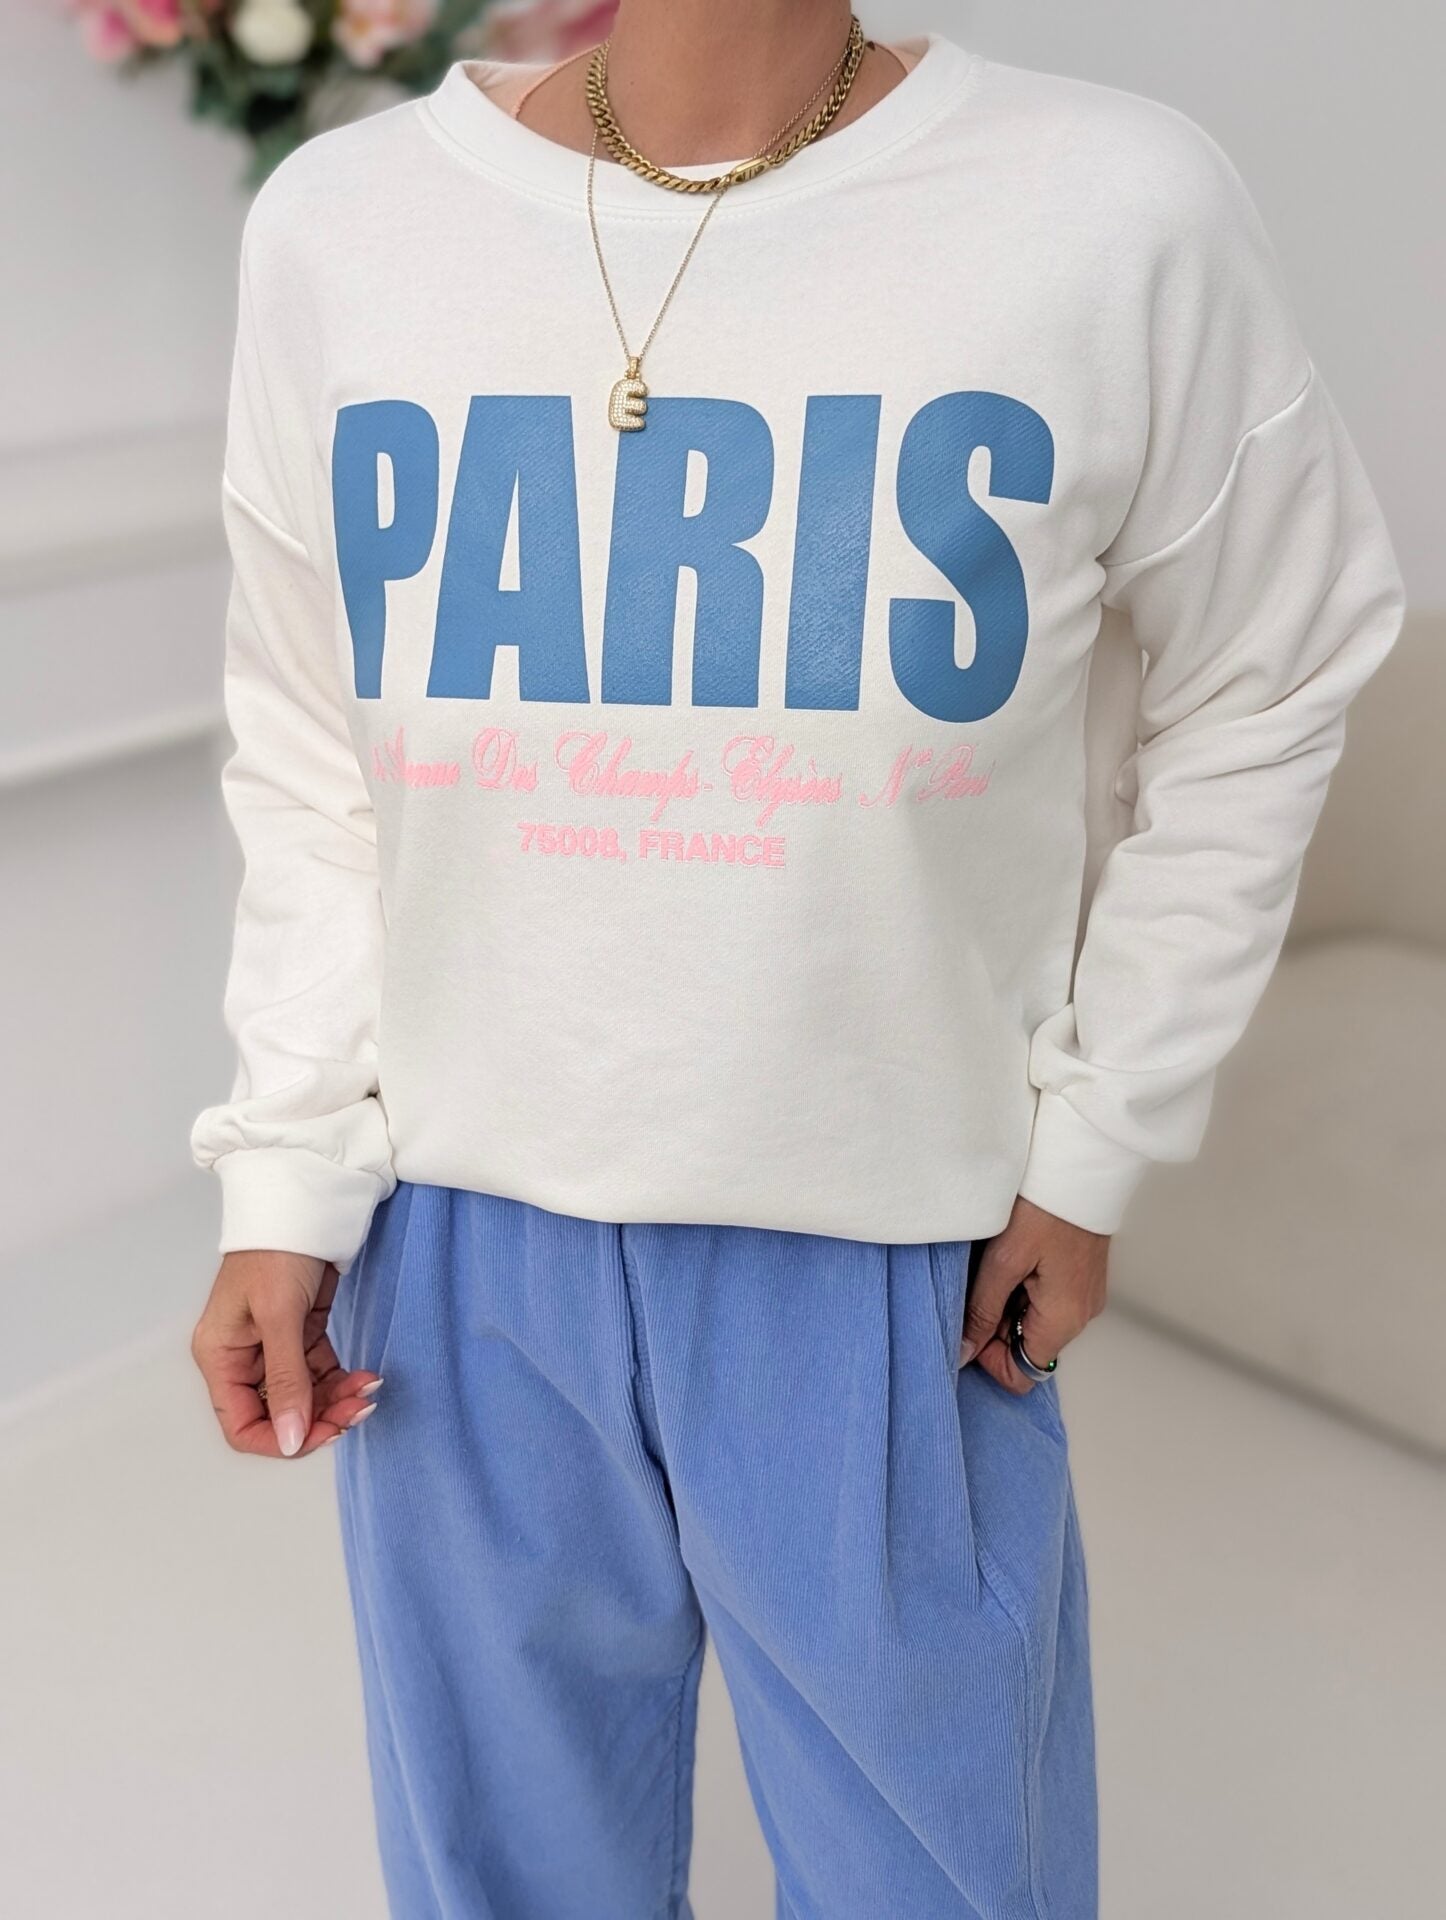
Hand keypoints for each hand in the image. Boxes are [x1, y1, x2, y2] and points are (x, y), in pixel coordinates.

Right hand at [191, 1250, 381, 1457]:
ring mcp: (272, 1346)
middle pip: (278, 1413)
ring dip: (337, 1400)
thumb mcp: (279, 1315)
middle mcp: (242, 1357)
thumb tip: (290, 1440)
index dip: (281, 1439)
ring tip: (368, 1391)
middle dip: (320, 1417)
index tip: (322, 1434)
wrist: (303, 1201)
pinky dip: (342, 1380)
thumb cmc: (277, 1248)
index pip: (241, 1425)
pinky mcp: (300, 1332)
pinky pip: (319, 1372)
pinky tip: (365, 1377)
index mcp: (221, 1356)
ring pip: (305, 1395)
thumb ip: (285, 1381)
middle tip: (359, 1410)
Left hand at [960, 1196, 1108, 1393]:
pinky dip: (1024, 1289)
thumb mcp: (1003, 1261)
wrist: (1081, 1166)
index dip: (991, 1358)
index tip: (971, 1325)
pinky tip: (1013, 1258)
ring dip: (1008, 1304)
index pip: (1023, 1373)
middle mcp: (1081, 1315)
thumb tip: (964, 1353)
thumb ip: (982, 1311)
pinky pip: (1047, 1301)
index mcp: (1063, 1319)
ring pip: (1035, 1322)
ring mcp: (1084, 1296)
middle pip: (1028, 1347)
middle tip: (978, 1285)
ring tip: (996, 1266)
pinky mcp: (1081, 1277)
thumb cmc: (1046, 1208)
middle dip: (996, 1326)